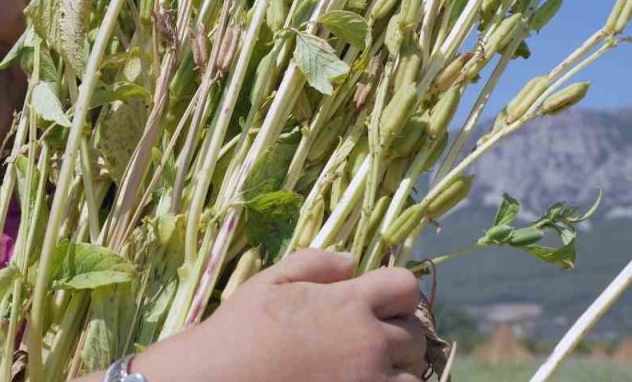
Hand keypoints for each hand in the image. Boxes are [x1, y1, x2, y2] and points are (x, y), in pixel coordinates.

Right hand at [133, 249, 428, 381]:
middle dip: (399, 338)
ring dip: (398, 373)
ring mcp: (369, 381)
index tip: (380, 307)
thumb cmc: (238, 332)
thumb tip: (351, 262)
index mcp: (349, 303)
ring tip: (370, 373)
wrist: (216, 381)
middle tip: (372, 346)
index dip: (395, 296)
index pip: (404, 287)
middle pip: (415, 335)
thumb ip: (314, 264)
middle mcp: (368, 342)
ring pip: (414, 377)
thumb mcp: (269, 283)